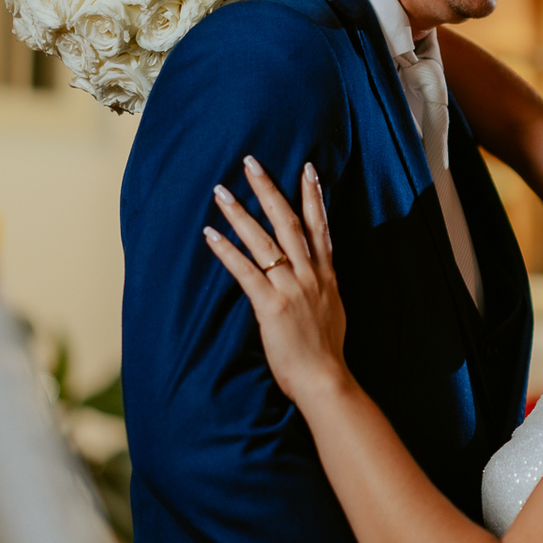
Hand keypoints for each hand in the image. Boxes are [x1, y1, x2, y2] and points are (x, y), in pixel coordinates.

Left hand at [205, 156, 348, 404]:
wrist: (326, 379)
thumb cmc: (326, 353)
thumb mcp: (332, 311)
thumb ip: (321, 288)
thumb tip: (314, 276)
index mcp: (326, 276)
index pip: (320, 226)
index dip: (313, 196)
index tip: (306, 169)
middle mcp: (310, 275)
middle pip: (289, 222)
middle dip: (269, 190)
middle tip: (251, 163)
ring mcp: (292, 288)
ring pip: (264, 241)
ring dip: (240, 213)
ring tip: (221, 191)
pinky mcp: (272, 306)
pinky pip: (246, 271)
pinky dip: (227, 251)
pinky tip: (210, 234)